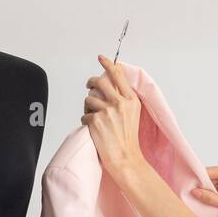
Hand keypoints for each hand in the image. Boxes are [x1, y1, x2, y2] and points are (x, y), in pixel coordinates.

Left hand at [81, 55, 148, 183]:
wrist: (126, 158)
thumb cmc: (128, 140)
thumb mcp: (133, 114)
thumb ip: (123, 99)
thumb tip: (109, 86)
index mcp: (131, 100)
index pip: (118, 75)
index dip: (107, 64)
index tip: (101, 58)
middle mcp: (120, 103)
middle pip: (99, 82)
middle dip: (91, 82)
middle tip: (89, 86)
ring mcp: (107, 111)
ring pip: (89, 99)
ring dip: (88, 107)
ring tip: (94, 117)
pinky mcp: (95, 120)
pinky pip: (84, 114)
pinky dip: (86, 121)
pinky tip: (94, 130)